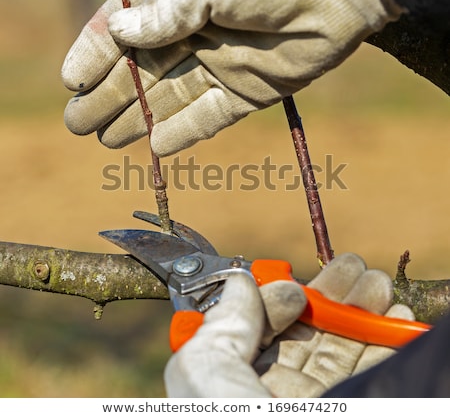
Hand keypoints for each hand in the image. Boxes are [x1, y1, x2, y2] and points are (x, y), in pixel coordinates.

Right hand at [62, 0, 402, 156]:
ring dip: (136, 120)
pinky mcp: (247, 92)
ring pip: (167, 99)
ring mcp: (219, 66)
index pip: (122, 27)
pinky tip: (155, 147)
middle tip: (78, 124)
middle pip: (139, 71)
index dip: (93, 53)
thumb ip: (170, 11)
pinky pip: (207, 118)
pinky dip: (182, 133)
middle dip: (107, 97)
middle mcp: (193, 34)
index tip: (71, 81)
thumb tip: (119, 31)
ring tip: (104, 140)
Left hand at [164, 253, 414, 396]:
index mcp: (240, 393)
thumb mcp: (205, 373)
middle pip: (310, 340)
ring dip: (365, 313)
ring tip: (378, 284)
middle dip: (333, 299)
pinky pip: (378, 372)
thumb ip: (221, 325)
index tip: (295, 285)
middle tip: (354, 268)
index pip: (262, 339)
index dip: (277, 305)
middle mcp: (282, 404)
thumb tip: (240, 280)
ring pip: (346, 352)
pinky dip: (390, 342)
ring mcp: (326, 406)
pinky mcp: (364, 404)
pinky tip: (398, 318)